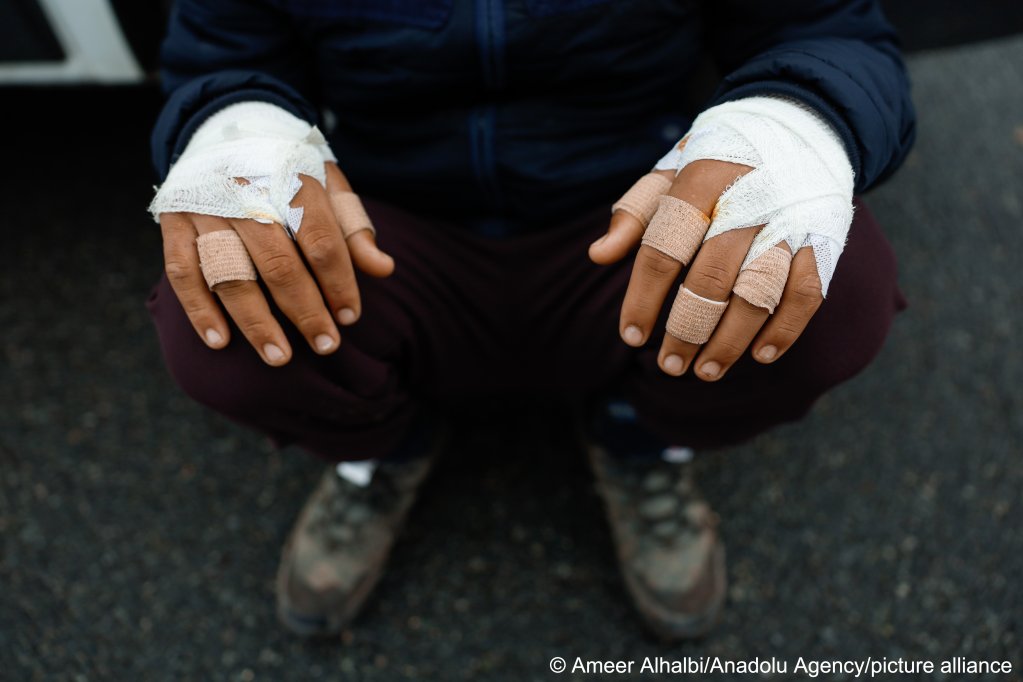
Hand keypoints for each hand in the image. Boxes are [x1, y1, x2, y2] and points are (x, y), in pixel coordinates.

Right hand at [159, 162, 393, 365]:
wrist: (223, 127)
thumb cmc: (286, 170)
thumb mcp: (328, 185)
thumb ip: (353, 229)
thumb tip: (383, 268)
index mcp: (291, 180)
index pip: (320, 241)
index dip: (338, 283)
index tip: (350, 317)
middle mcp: (246, 193)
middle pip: (279, 264)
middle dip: (305, 311)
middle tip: (326, 346)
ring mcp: (206, 209)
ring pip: (231, 273)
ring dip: (256, 321)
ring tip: (279, 357)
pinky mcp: (175, 222)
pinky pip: (183, 273)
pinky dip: (200, 310)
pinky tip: (220, 342)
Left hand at [589, 159, 823, 380]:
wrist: (801, 121)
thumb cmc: (719, 159)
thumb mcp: (671, 171)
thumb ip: (635, 214)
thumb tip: (598, 256)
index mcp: (700, 180)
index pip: (663, 250)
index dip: (644, 300)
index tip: (632, 338)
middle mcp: (747, 201)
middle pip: (710, 280)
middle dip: (686, 331)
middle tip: (670, 366)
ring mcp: (789, 220)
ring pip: (758, 294)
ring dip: (730, 342)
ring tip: (706, 372)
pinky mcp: (823, 236)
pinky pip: (807, 293)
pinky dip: (786, 329)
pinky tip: (760, 355)